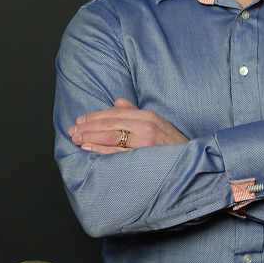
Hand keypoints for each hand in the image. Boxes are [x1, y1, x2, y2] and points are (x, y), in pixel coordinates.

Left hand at [68, 98, 188, 153]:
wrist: (191, 159)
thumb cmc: (172, 143)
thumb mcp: (156, 122)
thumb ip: (135, 112)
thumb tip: (117, 103)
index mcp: (147, 116)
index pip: (115, 113)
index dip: (95, 116)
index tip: (80, 120)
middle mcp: (145, 127)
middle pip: (110, 124)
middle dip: (88, 127)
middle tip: (73, 130)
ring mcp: (144, 143)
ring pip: (111, 137)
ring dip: (90, 137)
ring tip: (76, 138)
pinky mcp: (143, 157)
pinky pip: (117, 153)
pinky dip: (100, 150)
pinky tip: (88, 148)